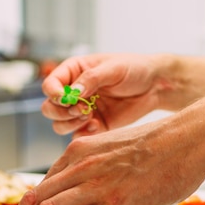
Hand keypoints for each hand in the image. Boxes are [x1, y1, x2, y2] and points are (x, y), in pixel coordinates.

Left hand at [0, 117, 204, 204]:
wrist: (187, 141)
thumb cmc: (157, 147)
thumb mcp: (111, 151)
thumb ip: (91, 174)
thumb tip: (81, 204)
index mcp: (77, 153)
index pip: (40, 186)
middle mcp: (80, 167)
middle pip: (34, 200)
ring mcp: (97, 185)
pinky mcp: (116, 203)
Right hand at [41, 53, 169, 135]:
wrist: (154, 87)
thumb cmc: (134, 69)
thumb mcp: (113, 68)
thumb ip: (92, 79)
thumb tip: (74, 93)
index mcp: (74, 72)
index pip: (50, 85)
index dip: (54, 93)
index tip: (67, 97)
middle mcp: (73, 92)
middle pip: (49, 108)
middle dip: (62, 112)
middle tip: (83, 109)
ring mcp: (82, 111)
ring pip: (59, 125)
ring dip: (70, 124)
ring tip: (90, 116)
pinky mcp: (93, 126)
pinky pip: (77, 136)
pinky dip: (83, 134)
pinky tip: (98, 126)